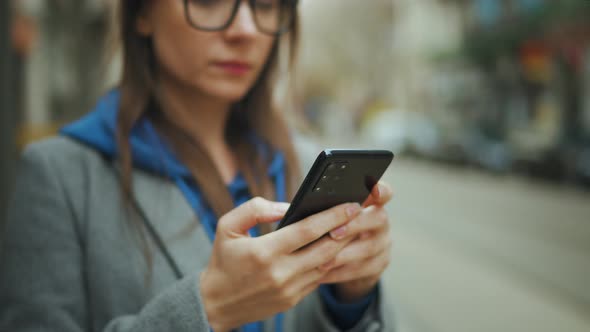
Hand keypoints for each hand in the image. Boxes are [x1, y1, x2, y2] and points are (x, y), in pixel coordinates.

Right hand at [200, 197, 361, 331]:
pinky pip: (318, 279)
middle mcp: (280, 273)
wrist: (215, 304)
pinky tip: (335, 249)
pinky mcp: (292, 299)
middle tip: (362, 214)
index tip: (351, 204)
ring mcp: (289, 289)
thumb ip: (255, 209)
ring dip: (342, 247)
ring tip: (353, 228)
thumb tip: (287, 206)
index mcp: (264, 252)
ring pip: (326, 265)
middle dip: (347, 229)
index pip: (308, 230)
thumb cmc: (222, 260)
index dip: (333, 216)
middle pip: (326, 249)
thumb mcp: (227, 226)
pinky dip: (329, 263)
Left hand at [318, 182, 393, 301]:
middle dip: (355, 225)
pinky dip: (340, 272)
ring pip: (369, 248)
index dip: (381, 190)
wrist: (347, 259)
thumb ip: (319, 210)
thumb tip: (288, 212)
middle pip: (378, 218)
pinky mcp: (379, 265)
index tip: (373, 190)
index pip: (384, 191)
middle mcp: (381, 220)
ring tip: (321, 261)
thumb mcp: (330, 216)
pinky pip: (362, 270)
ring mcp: (384, 243)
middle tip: (333, 233)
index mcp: (371, 202)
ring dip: (343, 254)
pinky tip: (322, 274)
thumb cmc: (331, 228)